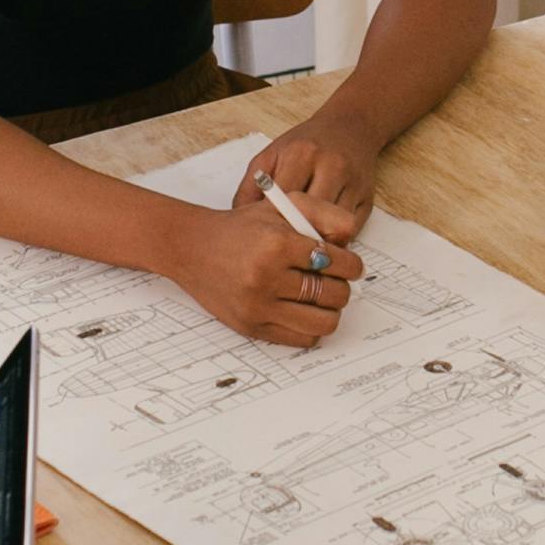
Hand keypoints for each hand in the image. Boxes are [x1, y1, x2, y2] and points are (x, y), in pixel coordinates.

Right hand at [170, 198, 362, 346]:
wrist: (192, 248)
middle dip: (341, 286)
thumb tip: (350, 243)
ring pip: (324, 322)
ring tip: (320, 297)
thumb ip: (323, 214)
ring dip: (330, 310)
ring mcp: (258, 306)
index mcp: (278, 243)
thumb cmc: (241, 228)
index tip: (349, 265)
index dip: (352, 265)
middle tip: (331, 279)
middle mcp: (267, 277)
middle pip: (335, 294)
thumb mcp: (283, 205)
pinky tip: (302, 309)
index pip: (340, 264)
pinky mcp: (252, 327)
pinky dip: (311, 326)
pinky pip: (303, 338)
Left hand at [237, 117, 375, 242]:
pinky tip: (320, 240)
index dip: (273, 225)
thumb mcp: (271, 155)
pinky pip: (351, 230)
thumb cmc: (306, 144)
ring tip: (301, 250)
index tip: (263, 240)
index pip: (284, 201)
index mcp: (302, 154)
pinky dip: (335, 240)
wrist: (349, 127)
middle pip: (312, 216)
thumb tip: (239, 221)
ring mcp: (353, 183)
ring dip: (318, 242)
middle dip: (296, 237)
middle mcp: (331, 166)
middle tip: (282, 253)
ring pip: (335, 228)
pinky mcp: (368, 199)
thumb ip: (251, 187)